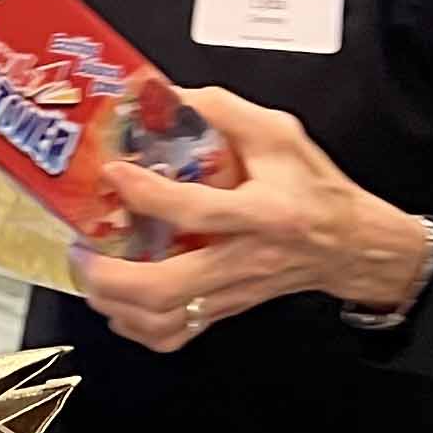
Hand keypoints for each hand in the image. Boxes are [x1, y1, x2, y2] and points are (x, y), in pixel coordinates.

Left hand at [80, 87, 430, 353]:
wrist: (349, 244)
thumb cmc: (313, 190)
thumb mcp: (279, 134)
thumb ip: (223, 111)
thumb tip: (167, 96)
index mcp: (263, 213)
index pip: (198, 211)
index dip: (148, 194)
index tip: (114, 171)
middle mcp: (243, 259)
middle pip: (168, 288)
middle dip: (112, 276)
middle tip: (84, 249)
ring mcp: (231, 292)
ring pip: (165, 321)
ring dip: (114, 303)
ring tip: (91, 273)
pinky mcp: (224, 309)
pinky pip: (172, 336)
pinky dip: (135, 326)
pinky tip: (118, 303)